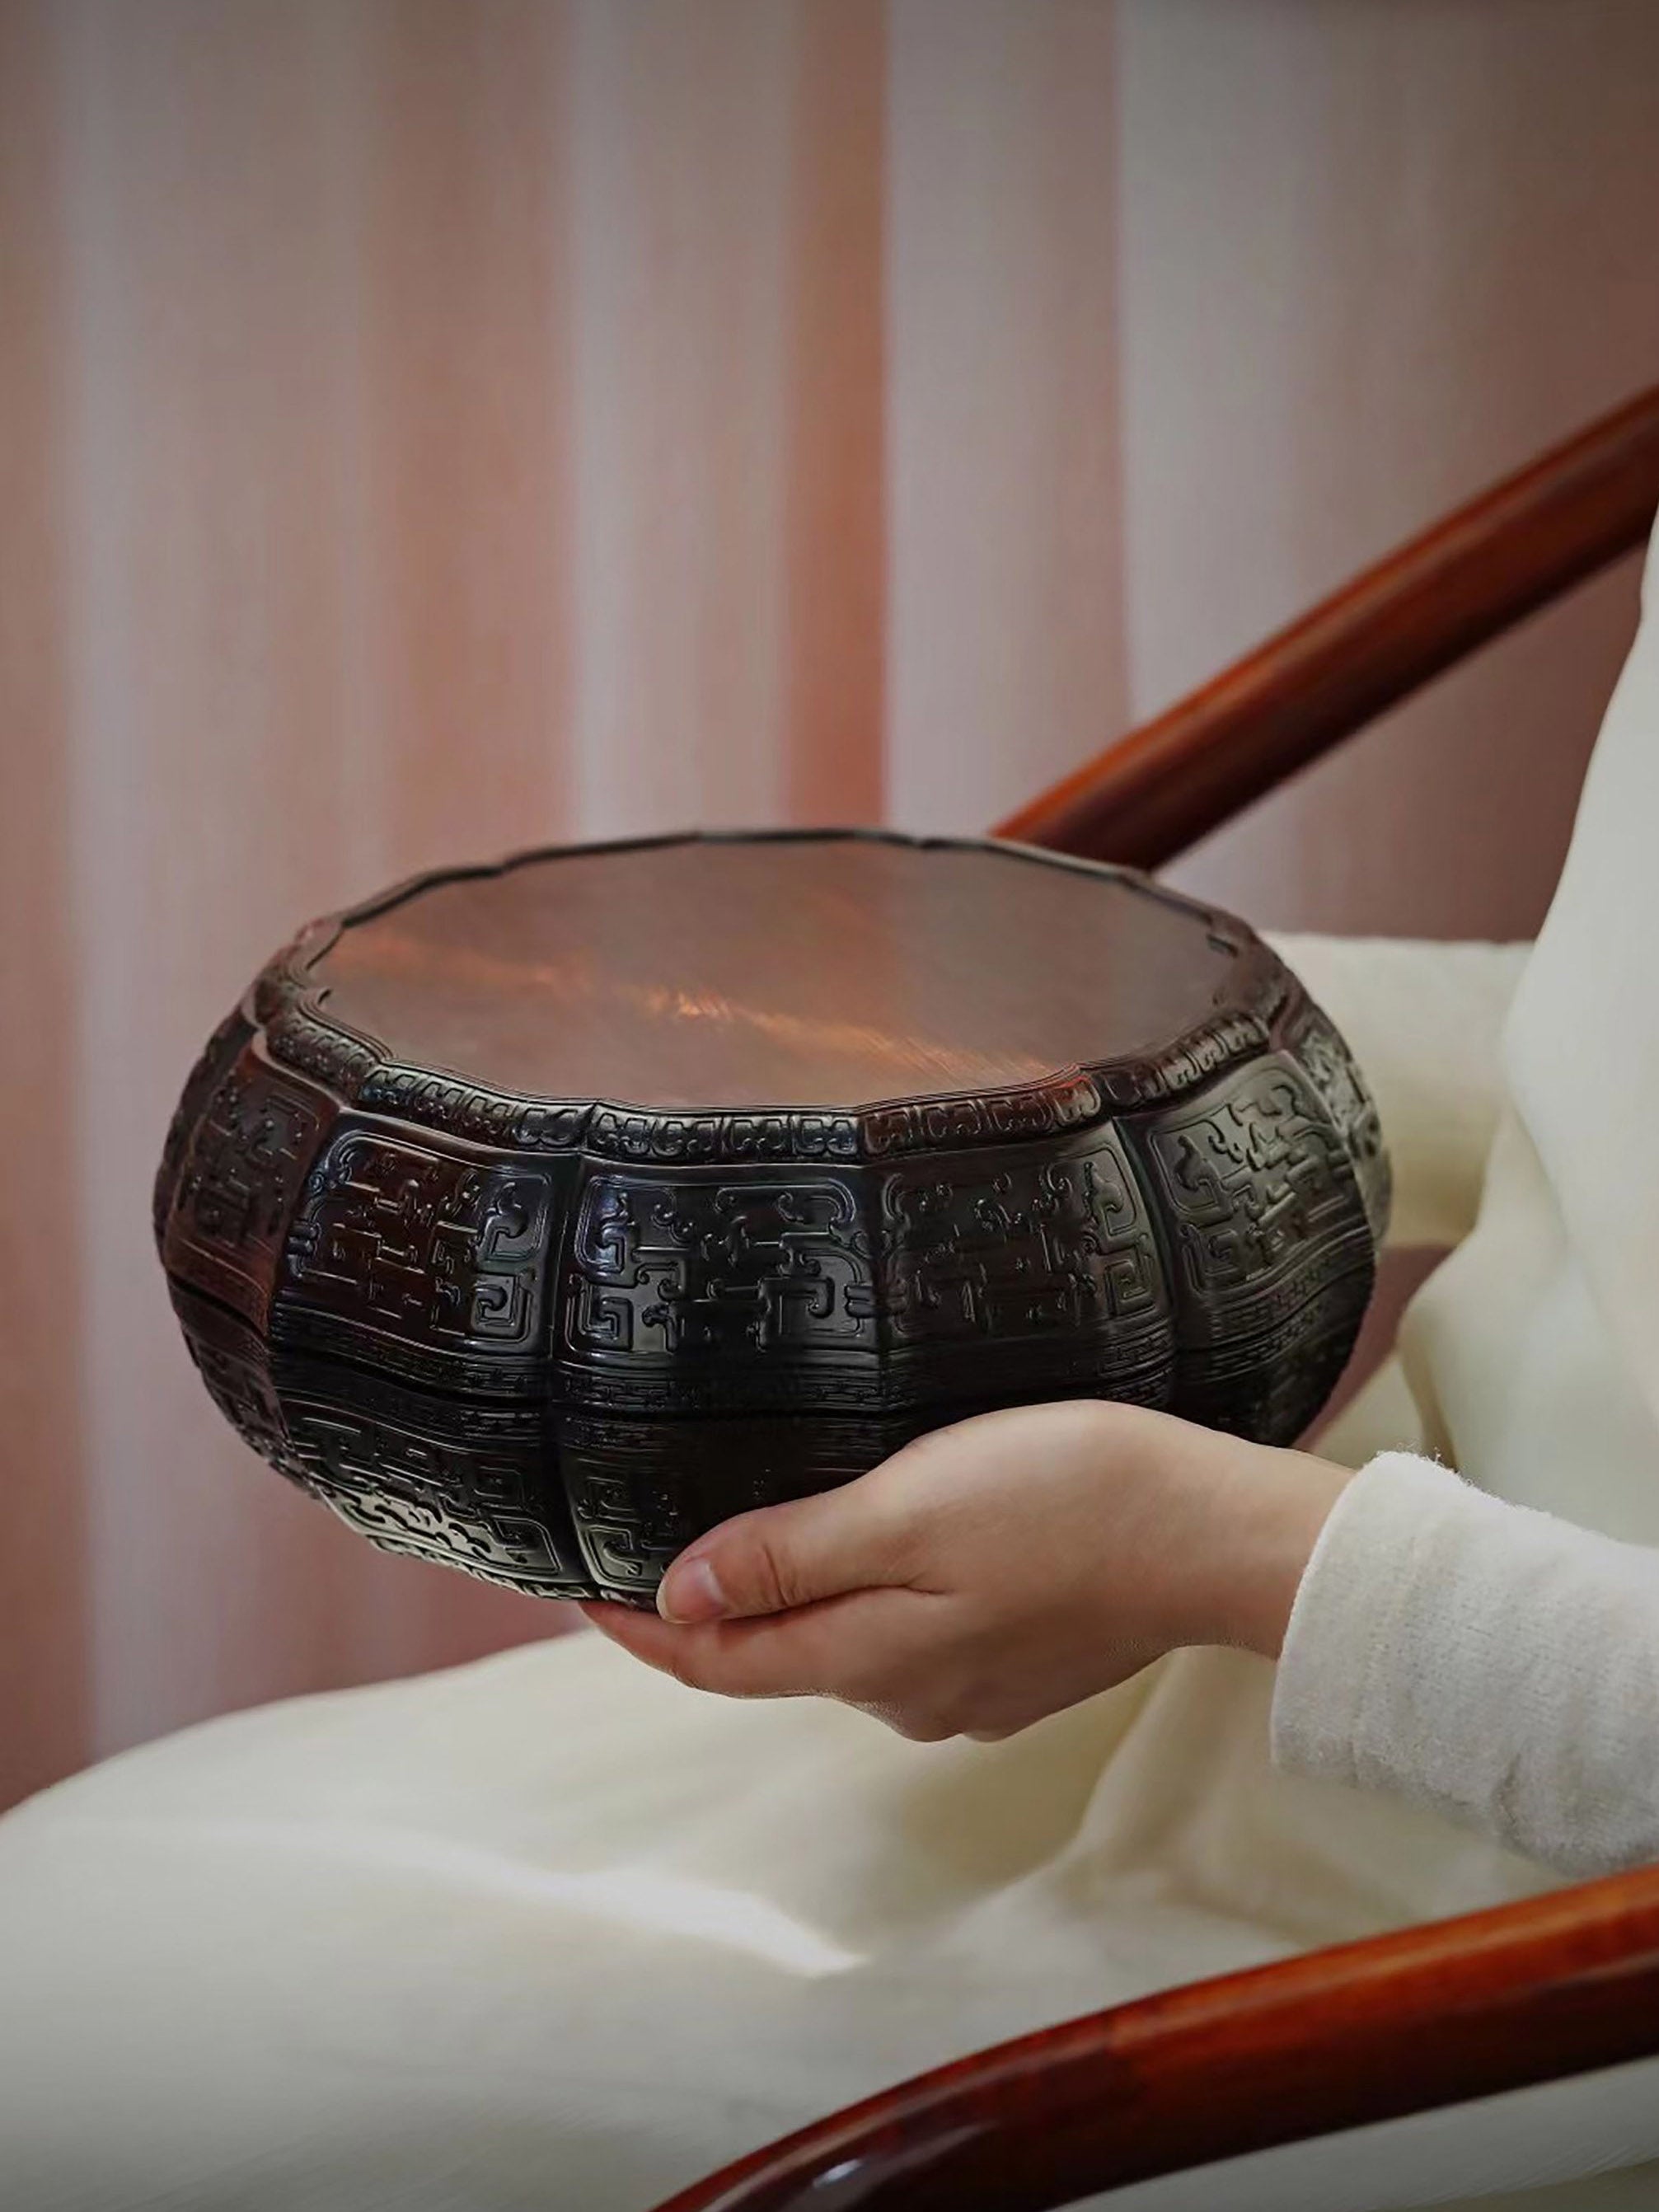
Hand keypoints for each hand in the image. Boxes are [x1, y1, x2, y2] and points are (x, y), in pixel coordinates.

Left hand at [579, 1399, 1351, 1741]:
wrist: (1214, 1532)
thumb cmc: (1067, 1500)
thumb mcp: (909, 1511)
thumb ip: (793, 1557)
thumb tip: (677, 1599)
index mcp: (870, 1661)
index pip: (714, 1661)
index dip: (636, 1627)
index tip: (575, 1582)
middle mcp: (909, 1696)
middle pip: (774, 1657)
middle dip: (704, 1611)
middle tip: (644, 1540)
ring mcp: (970, 1687)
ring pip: (844, 1644)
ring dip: (788, 1598)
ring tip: (750, 1526)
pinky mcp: (1018, 1660)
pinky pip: (909, 1634)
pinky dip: (866, 1594)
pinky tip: (876, 1543)